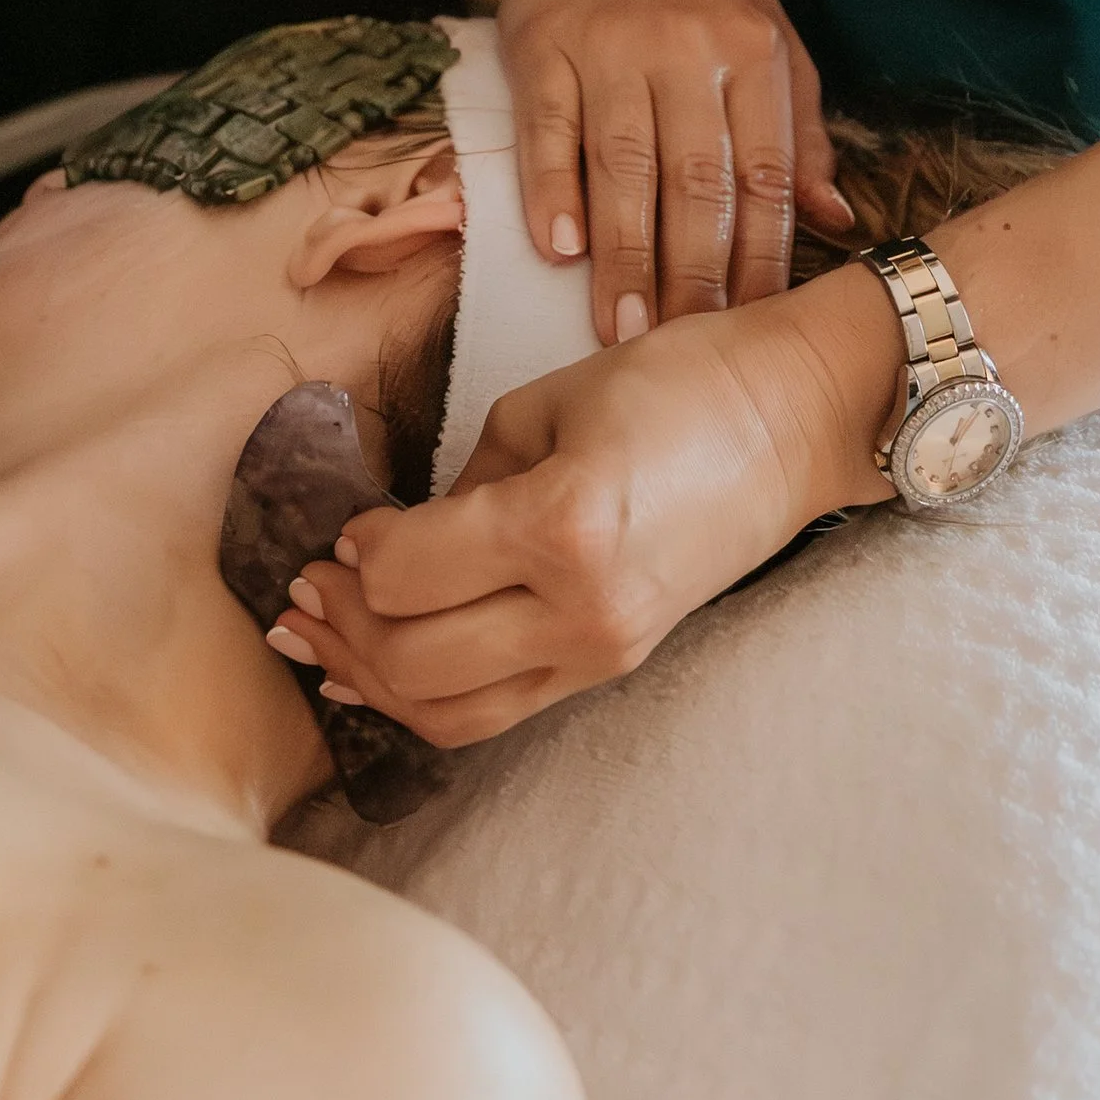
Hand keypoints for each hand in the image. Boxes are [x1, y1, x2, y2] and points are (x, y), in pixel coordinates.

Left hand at [271, 278, 898, 745]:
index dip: (352, 552)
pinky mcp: (613, 667)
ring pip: (443, 711)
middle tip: (305, 588)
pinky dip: (424, 701)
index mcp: (560, 525)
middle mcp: (581, 608)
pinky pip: (494, 714)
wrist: (795, 422)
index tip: (342, 523)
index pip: (404, 573)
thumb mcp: (547, 406)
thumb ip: (462, 483)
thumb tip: (392, 545)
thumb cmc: (679, 385)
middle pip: (409, 660)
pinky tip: (377, 675)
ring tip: (322, 639)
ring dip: (367, 681)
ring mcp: (601, 650)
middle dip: (340, 625)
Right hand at [497, 0, 852, 343]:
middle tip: (680, 349)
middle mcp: (687, 46)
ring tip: (619, 329)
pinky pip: (549, 131)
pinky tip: (559, 251)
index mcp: (754, 52)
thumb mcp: (766, 46)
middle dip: (691, 275)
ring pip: (623, 166)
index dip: (759, 259)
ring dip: (623, 255)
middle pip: (695, 181)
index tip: (750, 330)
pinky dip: (553, 193)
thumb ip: (799, 134)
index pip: (764, 175)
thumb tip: (836, 221)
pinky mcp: (543, 47)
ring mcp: (611, 46)